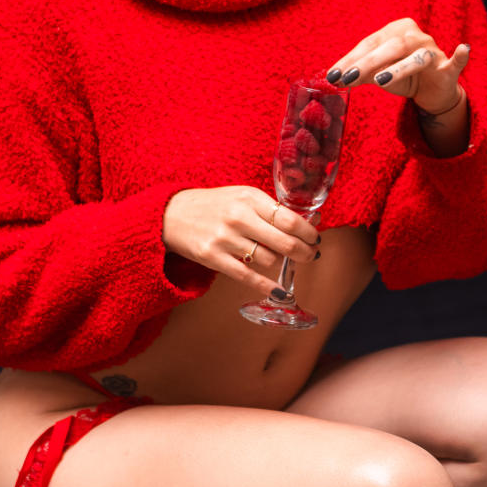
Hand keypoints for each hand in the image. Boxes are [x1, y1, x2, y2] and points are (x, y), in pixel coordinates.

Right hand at [163, 186, 319, 297]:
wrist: (171, 214)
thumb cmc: (213, 206)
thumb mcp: (240, 196)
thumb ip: (268, 208)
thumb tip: (303, 225)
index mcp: (249, 198)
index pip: (289, 219)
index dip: (308, 233)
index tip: (315, 239)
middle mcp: (239, 217)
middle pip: (284, 242)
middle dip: (303, 252)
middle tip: (311, 255)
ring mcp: (225, 239)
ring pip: (268, 260)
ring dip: (277, 262)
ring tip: (276, 258)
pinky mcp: (213, 258)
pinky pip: (248, 277)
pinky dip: (267, 286)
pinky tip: (279, 290)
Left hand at [326, 18, 469, 113]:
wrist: (432, 90)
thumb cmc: (401, 76)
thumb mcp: (378, 74)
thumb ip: (360, 73)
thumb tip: (335, 78)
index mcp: (395, 30)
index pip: (370, 43)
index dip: (350, 59)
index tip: (332, 75)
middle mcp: (415, 36)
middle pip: (390, 47)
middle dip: (366, 64)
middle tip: (347, 78)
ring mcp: (433, 51)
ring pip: (416, 58)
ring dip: (398, 69)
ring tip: (379, 81)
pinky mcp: (448, 69)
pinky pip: (456, 62)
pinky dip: (460, 56)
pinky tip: (463, 49)